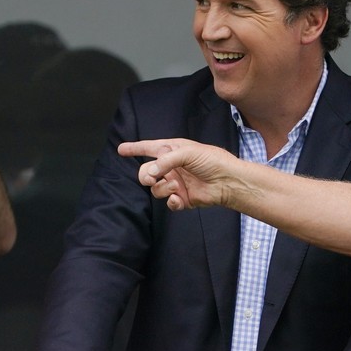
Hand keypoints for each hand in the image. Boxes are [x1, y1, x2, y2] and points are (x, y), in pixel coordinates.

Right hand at [117, 138, 236, 210]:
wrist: (228, 180)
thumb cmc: (213, 160)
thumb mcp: (188, 152)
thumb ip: (165, 161)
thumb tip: (149, 174)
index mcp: (173, 151)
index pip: (150, 148)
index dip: (135, 148)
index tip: (121, 149)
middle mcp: (173, 167)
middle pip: (146, 173)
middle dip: (144, 176)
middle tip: (151, 178)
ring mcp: (177, 183)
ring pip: (155, 189)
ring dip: (162, 188)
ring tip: (176, 186)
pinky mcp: (183, 198)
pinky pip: (169, 203)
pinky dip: (172, 201)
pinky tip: (179, 198)